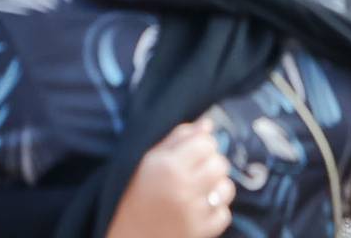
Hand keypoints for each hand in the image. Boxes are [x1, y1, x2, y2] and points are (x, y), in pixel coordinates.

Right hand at [112, 119, 232, 237]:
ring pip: (226, 188)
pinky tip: (199, 209)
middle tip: (196, 171)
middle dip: (211, 163)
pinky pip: (224, 214)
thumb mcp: (147, 160)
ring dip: (216, 186)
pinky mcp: (199, 232)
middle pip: (220, 164)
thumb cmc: (132, 193)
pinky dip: (215, 211)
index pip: (206, 143)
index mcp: (168, 166)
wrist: (124, 235)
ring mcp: (193, 213)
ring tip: (199, 190)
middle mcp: (183, 188)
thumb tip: (207, 123)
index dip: (202, 144)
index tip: (193, 152)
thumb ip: (177, 138)